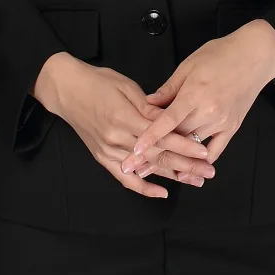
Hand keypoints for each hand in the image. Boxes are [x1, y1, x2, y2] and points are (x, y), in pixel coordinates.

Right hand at [34, 54, 214, 197]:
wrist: (66, 89)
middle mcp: (117, 138)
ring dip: (171, 176)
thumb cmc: (97, 82)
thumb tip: (172, 120)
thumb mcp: (127, 87)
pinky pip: (124, 178)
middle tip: (208, 171)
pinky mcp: (102, 157)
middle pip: (158, 156)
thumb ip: (150, 108)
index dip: (184, 145)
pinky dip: (143, 187)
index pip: (162, 137)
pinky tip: (161, 192)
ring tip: (194, 181)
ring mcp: (108, 151)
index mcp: (125, 118)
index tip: (204, 152)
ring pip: (146, 169)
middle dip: (186, 166)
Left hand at [119, 19, 274, 173]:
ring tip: (154, 168)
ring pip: (193, 147)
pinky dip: (201, 162)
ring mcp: (222, 122)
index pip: (168, 121)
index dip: (150, 137)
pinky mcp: (232, 127)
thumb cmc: (220, 54)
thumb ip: (168, 88)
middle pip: (178, 138)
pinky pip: (214, 151)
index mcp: (195, 94)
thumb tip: (149, 104)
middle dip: (155, 152)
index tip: (135, 151)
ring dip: (174, 158)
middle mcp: (209, 111)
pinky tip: (188, 171)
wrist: (254, 55)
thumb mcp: (189, 65)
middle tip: (135, 164)